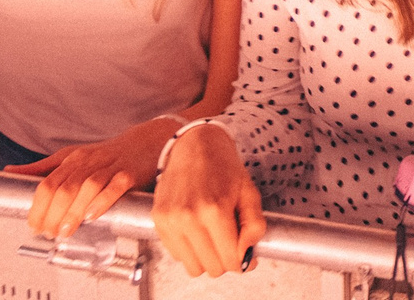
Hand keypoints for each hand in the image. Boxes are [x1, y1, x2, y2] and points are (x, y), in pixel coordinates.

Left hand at [11, 119, 171, 238]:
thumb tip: (9, 172)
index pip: (48, 182)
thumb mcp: (70, 157)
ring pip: (87, 187)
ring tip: (65, 231)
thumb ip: (41, 168)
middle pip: (64, 186)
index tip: (34, 224)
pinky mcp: (129, 174)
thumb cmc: (106, 154)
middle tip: (48, 232)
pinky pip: (114, 187)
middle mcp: (88, 161)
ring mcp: (109, 167)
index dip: (38, 205)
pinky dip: (102, 201)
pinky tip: (93, 215)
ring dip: (74, 211)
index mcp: (72, 159)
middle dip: (53, 213)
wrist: (145, 143)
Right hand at [151, 123, 265, 278]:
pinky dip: (189, 250)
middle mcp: (189, 217)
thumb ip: (254, 226)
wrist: (194, 145)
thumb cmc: (223, 167)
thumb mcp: (249, 193)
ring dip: (205, 259)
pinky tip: (196, 230)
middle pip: (212, 268)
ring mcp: (170, 220)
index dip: (241, 260)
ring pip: (193, 267)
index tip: (242, 250)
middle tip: (228, 241)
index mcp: (215, 209)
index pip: (230, 261)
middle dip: (224, 260)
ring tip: (211, 237)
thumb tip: (247, 257)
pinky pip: (176, 255)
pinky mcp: (158, 220)